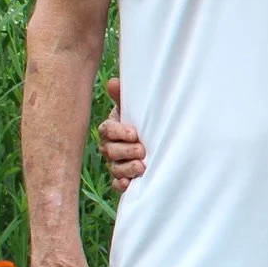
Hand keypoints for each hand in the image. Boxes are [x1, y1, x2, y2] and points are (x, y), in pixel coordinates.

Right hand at [97, 77, 145, 192]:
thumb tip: (114, 82)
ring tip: (141, 167)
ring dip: (126, 168)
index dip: (118, 132)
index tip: (134, 133)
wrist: (160, 139)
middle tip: (142, 150)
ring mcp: (116, 163)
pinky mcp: (124, 178)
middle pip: (110, 151)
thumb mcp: (137, 107)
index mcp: (112, 128)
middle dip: (125, 151)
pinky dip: (122, 184)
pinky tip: (129, 183)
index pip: (107, 130)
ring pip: (115, 168)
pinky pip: (118, 184)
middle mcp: (111, 146)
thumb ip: (124, 97)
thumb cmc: (145, 120)